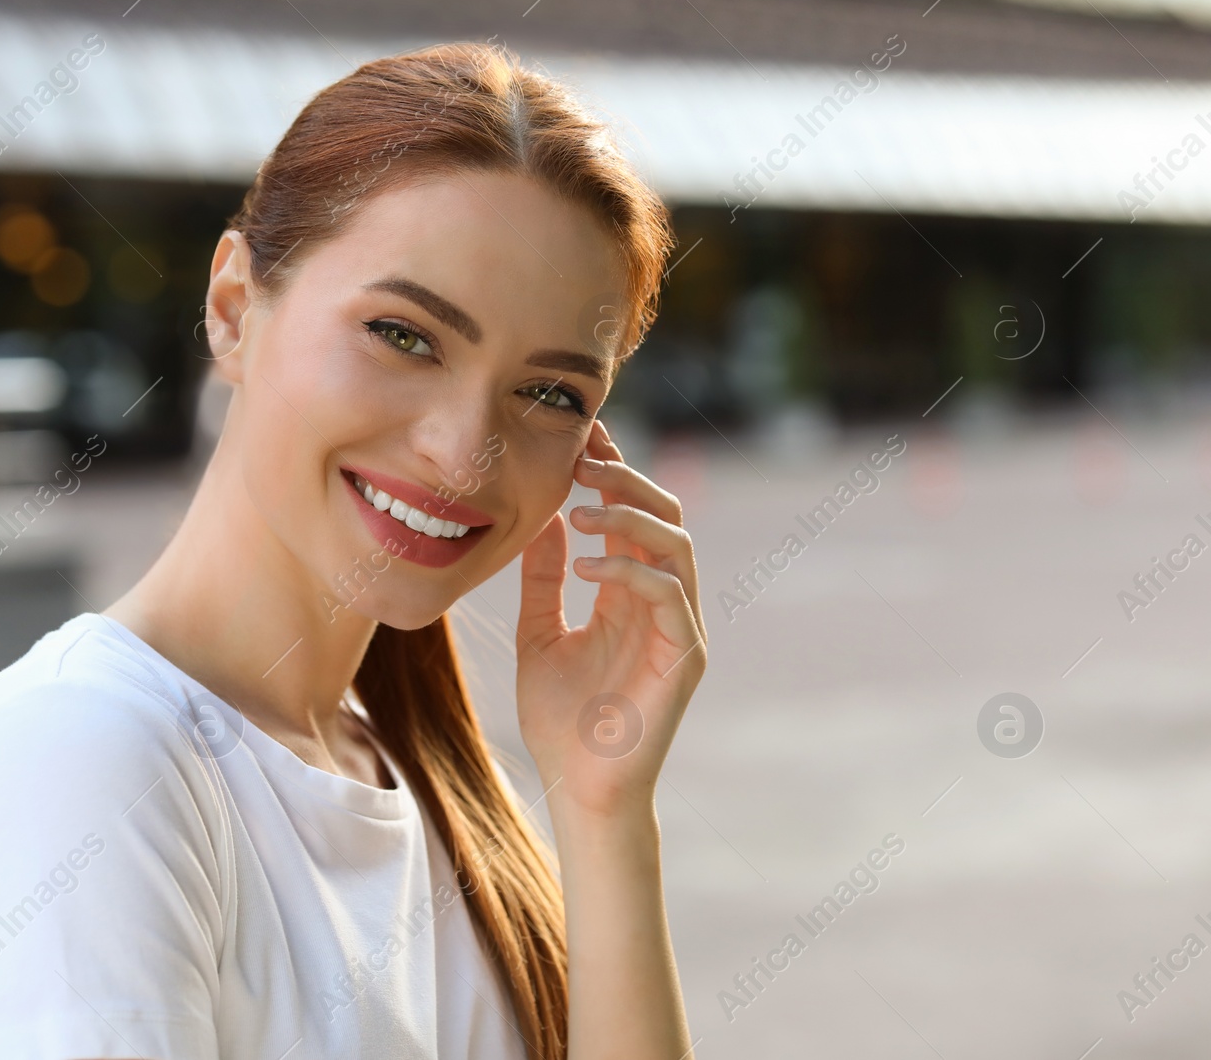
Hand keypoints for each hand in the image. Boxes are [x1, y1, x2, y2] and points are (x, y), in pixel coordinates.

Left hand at [515, 418, 706, 818]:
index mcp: (629, 593)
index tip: (580, 437)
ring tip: (584, 507)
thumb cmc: (561, 721)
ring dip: (631, 516)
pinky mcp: (684, 656)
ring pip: (676, 545)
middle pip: (663, 516)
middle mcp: (662, 602)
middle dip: (627, 480)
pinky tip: (585, 565)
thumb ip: (544, 579)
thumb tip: (547, 518)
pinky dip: (630, 570)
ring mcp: (679, 628)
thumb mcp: (540, 634)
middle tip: (584, 459)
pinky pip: (669, 594)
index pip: (631, 517)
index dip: (612, 473)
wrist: (579, 788)